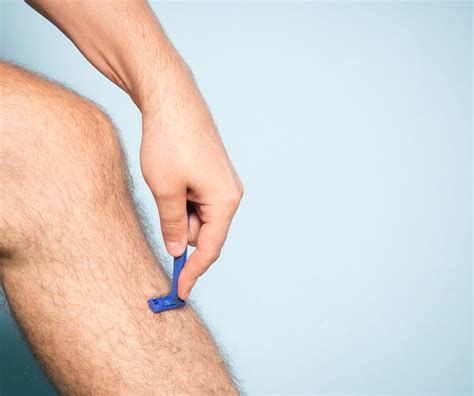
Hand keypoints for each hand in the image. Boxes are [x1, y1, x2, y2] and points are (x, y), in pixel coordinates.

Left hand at [140, 63, 242, 299]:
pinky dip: (181, 202)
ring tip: (164, 186)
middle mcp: (231, 194)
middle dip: (180, 234)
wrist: (172, 99)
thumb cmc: (169, 143)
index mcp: (225, 202)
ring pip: (199, 217)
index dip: (193, 272)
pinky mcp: (213, 174)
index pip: (210, 249)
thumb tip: (176, 250)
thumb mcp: (165, 191)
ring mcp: (223, 183)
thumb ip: (172, 226)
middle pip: (205, 233)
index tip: (179, 291)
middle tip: (160, 217)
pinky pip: (198, 201)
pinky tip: (170, 182)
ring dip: (178, 214)